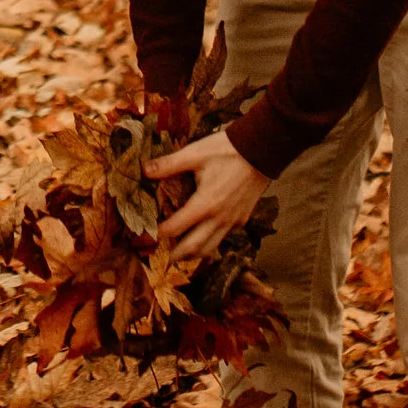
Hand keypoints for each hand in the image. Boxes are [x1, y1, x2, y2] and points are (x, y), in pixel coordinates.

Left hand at [143, 123, 265, 265]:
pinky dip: (211, 242)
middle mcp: (219, 218)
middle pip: (195, 247)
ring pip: (212, 246)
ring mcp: (233, 220)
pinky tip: (205, 236)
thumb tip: (145, 170)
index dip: (160, 234)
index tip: (149, 236)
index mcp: (205, 204)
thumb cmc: (227, 151)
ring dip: (195, 253)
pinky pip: (224, 236)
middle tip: (164, 257)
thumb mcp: (195, 153)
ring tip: (183, 255)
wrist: (262, 150)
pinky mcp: (243, 218)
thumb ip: (169, 164)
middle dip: (178, 254)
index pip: (177, 228)